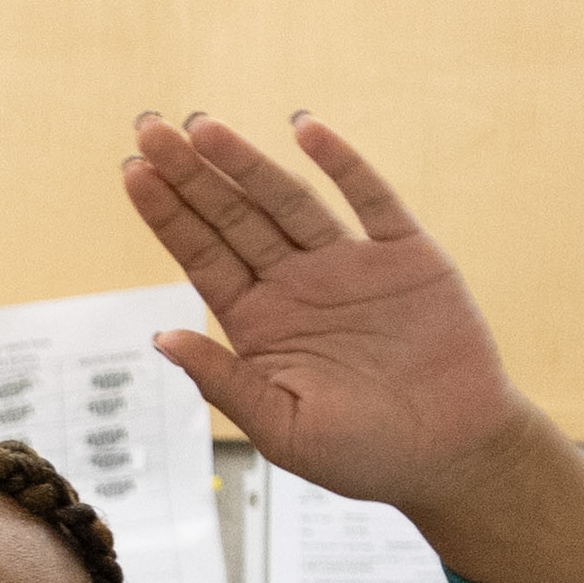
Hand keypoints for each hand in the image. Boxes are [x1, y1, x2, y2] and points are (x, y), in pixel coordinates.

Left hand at [122, 112, 539, 514]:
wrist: (451, 456)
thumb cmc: (362, 454)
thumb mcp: (281, 428)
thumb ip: (225, 381)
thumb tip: (161, 338)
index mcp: (259, 324)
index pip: (202, 257)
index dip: (169, 214)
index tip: (132, 171)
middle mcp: (297, 285)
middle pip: (234, 217)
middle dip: (192, 174)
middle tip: (149, 126)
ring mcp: (350, 265)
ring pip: (289, 201)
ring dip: (247, 163)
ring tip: (202, 127)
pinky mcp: (407, 255)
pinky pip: (371, 200)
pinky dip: (342, 163)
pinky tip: (304, 131)